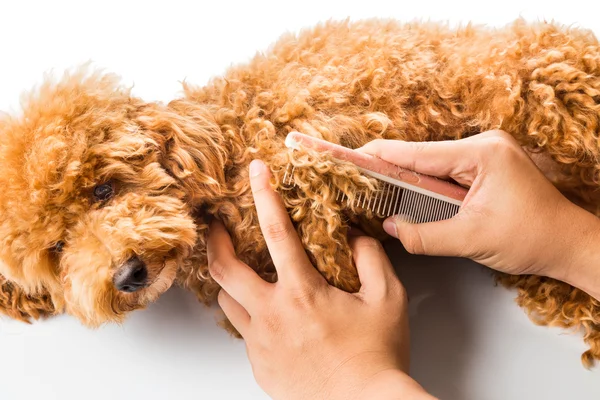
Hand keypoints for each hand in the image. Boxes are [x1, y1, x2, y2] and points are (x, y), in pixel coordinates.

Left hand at [207, 159, 432, 399]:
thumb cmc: (376, 355)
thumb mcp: (388, 299)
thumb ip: (371, 259)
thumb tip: (355, 238)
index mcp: (302, 292)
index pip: (275, 232)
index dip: (264, 195)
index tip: (256, 173)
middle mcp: (272, 314)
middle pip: (224, 268)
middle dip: (215, 240)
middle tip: (216, 226)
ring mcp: (260, 342)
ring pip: (227, 301)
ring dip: (232, 282)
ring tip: (244, 273)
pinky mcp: (259, 365)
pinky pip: (243, 331)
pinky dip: (249, 314)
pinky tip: (268, 315)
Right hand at [358, 130, 599, 290]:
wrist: (569, 244)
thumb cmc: (534, 238)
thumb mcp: (473, 240)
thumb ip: (426, 235)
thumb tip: (390, 228)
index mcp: (482, 153)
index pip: (417, 153)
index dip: (378, 156)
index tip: (347, 156)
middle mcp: (483, 144)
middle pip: (420, 155)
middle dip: (387, 167)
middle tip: (354, 178)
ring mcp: (485, 153)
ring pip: (430, 164)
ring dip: (404, 177)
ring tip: (371, 186)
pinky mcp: (484, 166)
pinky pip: (443, 171)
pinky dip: (423, 184)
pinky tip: (403, 193)